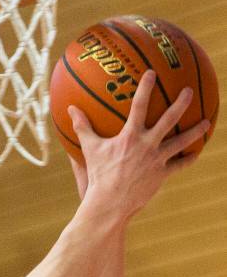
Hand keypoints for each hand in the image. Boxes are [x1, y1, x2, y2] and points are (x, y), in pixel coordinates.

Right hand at [69, 71, 209, 221]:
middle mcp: (147, 145)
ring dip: (195, 131)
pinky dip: (188, 159)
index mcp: (130, 136)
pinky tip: (195, 153)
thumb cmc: (98, 175)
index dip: (145, 88)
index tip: (152, 73)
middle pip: (169, 119)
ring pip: (182, 142)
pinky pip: (179, 165)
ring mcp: (157, 160)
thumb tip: (71, 109)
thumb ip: (82, 127)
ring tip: (206, 122)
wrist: (110, 203)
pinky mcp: (162, 174)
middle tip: (188, 91)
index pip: (139, 106)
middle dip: (181, 103)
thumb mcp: (89, 150)